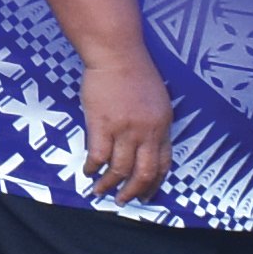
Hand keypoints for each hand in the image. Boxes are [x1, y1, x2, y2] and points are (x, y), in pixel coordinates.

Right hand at [73, 50, 171, 203]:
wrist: (116, 53)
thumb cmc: (135, 71)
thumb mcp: (157, 99)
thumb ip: (154, 124)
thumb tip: (145, 147)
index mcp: (163, 125)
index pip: (163, 163)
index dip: (155, 183)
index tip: (147, 194)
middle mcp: (148, 131)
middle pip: (144, 172)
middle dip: (134, 192)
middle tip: (124, 200)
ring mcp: (125, 129)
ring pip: (120, 169)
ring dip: (109, 185)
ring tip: (100, 191)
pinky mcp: (103, 124)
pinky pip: (98, 156)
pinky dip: (93, 168)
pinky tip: (88, 171)